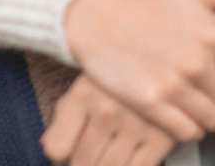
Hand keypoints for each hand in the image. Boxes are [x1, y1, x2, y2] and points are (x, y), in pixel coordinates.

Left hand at [43, 75, 179, 165]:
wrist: (161, 59)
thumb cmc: (116, 79)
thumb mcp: (84, 88)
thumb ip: (65, 118)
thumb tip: (52, 153)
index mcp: (82, 96)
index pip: (58, 148)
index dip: (60, 158)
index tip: (65, 159)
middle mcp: (107, 111)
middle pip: (84, 162)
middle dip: (83, 165)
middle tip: (89, 159)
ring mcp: (135, 125)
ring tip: (105, 158)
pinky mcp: (162, 138)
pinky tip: (127, 160)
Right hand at [62, 0, 214, 141]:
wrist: (91, 12)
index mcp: (213, 33)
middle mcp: (197, 62)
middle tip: (211, 85)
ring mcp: (173, 85)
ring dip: (209, 112)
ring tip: (194, 96)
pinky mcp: (150, 103)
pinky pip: (189, 132)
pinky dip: (188, 125)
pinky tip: (177, 107)